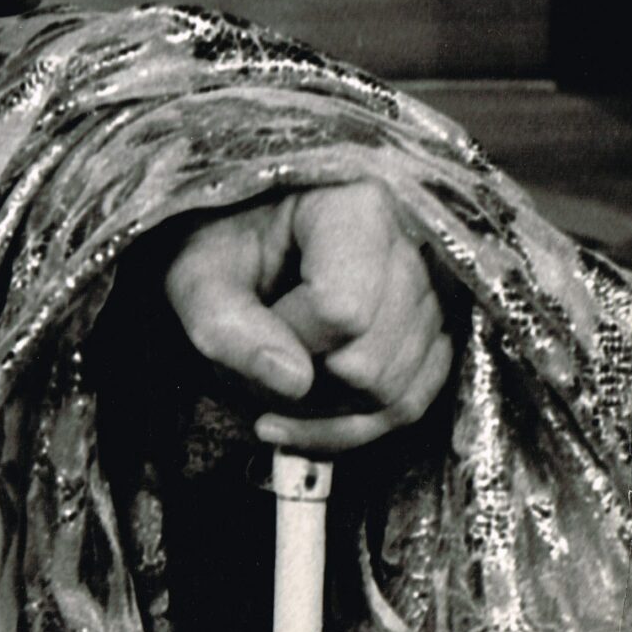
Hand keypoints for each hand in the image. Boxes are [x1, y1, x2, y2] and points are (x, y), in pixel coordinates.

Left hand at [161, 180, 451, 452]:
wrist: (244, 240)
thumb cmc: (220, 247)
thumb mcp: (196, 275)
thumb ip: (224, 324)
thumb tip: (295, 382)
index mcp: (356, 207)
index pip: (341, 310)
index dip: (285, 336)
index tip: (247, 318)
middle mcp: (413, 248)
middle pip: (371, 363)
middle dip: (299, 382)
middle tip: (251, 356)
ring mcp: (434, 296)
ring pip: (394, 395)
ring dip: (318, 409)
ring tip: (270, 376)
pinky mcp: (435, 336)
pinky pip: (408, 406)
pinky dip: (349, 424)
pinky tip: (299, 412)